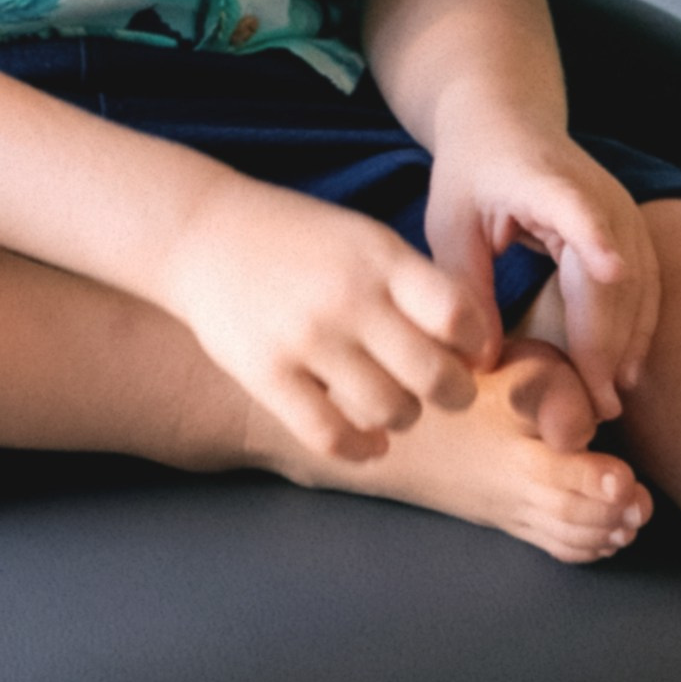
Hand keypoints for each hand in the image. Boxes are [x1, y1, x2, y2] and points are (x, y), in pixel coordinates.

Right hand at [157, 172, 499, 459]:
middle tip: (448, 393)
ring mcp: (305, 338)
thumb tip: (477, 344)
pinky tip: (370, 442)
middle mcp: (347, 298)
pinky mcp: (266, 373)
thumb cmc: (298, 239)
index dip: (477, 344)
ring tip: (399, 408)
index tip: (470, 352)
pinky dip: (362, 449)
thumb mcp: (364, 239)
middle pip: (434, 375)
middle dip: (455, 394)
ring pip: (391, 410)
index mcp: (379, 257)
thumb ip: (415, 283)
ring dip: (407, 417)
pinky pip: (330, 434)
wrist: (202, 232)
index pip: (458, 314)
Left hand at [424, 129, 660, 418]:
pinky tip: (622, 369)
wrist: (508, 118)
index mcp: (544, 182)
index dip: (595, 238)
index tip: (612, 270)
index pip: (577, 208)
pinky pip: (645, 283)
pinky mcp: (632, 227)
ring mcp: (622, 209)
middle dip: (606, 343)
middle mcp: (596, 193)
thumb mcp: (451, 224)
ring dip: (626, 344)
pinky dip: (636, 327)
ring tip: (609, 400)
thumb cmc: (472, 173)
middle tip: (596, 407)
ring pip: (638, 285)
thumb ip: (465, 288)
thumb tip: (480, 363)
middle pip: (612, 274)